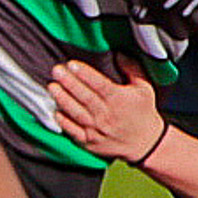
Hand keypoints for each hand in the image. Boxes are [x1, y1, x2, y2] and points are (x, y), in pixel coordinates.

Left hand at [48, 58, 165, 163]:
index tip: (72, 64)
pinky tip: (56, 111)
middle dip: (69, 83)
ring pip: (77, 113)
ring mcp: (97, 130)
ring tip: (52, 87)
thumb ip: (132, 69)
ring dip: (63, 99)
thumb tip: (119, 54)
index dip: (85, 74)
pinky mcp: (90, 142)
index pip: (99, 84)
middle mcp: (107, 115)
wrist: (145, 143)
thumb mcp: (144, 88)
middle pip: (85, 97)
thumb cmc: (143, 113)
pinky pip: (74, 132)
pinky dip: (64, 122)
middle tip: (57, 71)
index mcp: (119, 100)